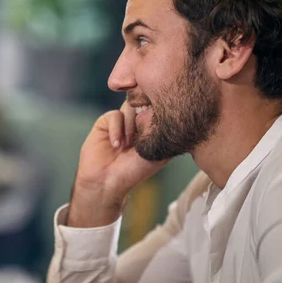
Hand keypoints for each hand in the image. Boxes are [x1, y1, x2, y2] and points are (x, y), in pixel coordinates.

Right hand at [68, 101, 168, 226]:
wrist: (107, 182)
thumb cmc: (134, 172)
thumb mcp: (158, 153)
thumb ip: (167, 133)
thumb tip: (177, 113)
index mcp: (151, 128)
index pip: (158, 108)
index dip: (160, 109)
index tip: (160, 121)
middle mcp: (136, 122)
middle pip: (144, 101)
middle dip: (144, 113)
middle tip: (143, 131)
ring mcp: (121, 122)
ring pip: (129, 105)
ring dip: (131, 124)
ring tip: (128, 144)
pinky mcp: (105, 123)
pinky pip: (114, 115)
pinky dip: (117, 130)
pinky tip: (116, 145)